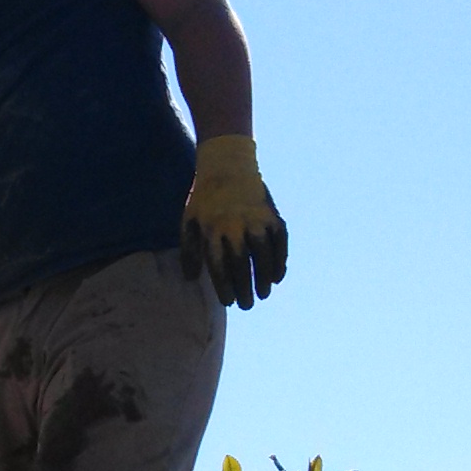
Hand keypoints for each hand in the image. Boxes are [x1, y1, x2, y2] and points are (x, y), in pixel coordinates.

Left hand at [180, 133, 286, 309]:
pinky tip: (277, 277)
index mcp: (212, 229)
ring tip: (263, 294)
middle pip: (242, 262)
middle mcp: (235, 225)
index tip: (228, 302)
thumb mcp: (190, 220)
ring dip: (265, 277)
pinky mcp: (270, 214)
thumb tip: (190, 279)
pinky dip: (280, 260)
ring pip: (263, 253)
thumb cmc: (204, 199)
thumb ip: (189, 250)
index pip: (219, 264)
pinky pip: (279, 241)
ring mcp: (255, 219)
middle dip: (245, 286)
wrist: (227, 165)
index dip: (225, 285)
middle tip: (247, 305)